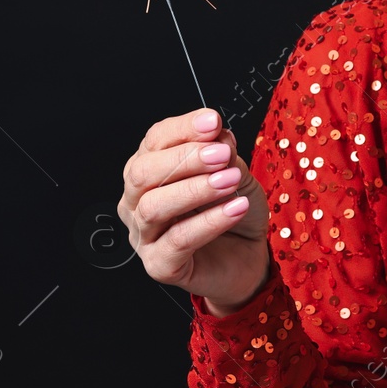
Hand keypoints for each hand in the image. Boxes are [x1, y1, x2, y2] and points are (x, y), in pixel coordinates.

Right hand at [119, 108, 271, 315]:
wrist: (249, 257)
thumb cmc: (234, 211)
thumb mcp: (236, 172)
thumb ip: (223, 152)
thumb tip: (217, 133)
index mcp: (150, 170)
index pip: (155, 141)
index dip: (183, 128)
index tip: (213, 122)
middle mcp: (137, 201)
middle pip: (143, 172)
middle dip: (185, 158)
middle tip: (222, 154)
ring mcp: (143, 235)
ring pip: (154, 206)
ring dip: (196, 189)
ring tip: (231, 180)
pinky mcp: (158, 265)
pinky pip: (178, 240)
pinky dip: (209, 221)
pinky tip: (235, 208)